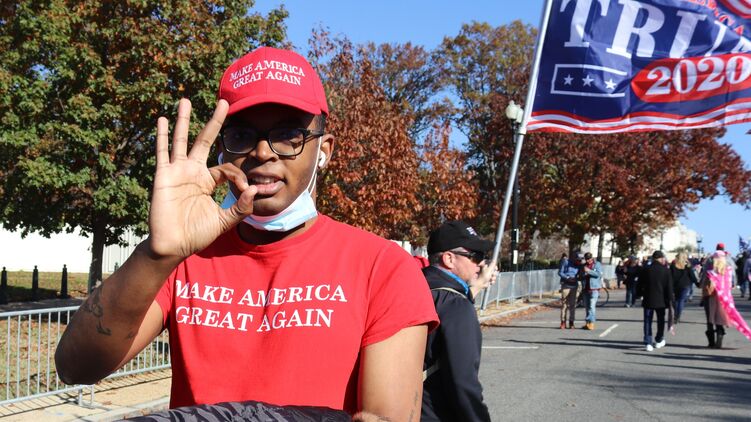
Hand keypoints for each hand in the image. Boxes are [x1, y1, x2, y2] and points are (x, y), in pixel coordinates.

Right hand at [147, 99, 256, 258]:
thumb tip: (254, 190)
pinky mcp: (164, 176)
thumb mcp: (224, 221)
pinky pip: (163, 153)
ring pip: (181, 140)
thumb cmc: (196, 234)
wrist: (173, 245)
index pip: (226, 167)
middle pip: (205, 140)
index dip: (238, 175)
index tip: (245, 189)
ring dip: (184, 120)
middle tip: (224, 102)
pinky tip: (161, 120)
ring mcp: (177, 171)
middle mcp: (192, 172)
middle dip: (214, 122)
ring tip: (185, 100)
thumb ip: (240, 208)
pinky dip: (161, 136)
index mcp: (207, 181)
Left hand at [470, 260, 496, 296]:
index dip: (494, 265)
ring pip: (493, 275)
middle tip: (493, 274)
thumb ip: (492, 265)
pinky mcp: (487, 280)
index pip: (490, 263)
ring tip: (491, 279)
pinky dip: (492, 281)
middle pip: (493, 269)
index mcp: (484, 266)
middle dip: (494, 273)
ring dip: (493, 277)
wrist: (479, 285)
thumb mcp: (489, 270)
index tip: (495, 268)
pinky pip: (492, 279)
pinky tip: (490, 282)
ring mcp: (486, 275)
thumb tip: (494, 260)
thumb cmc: (483, 276)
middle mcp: (485, 270)